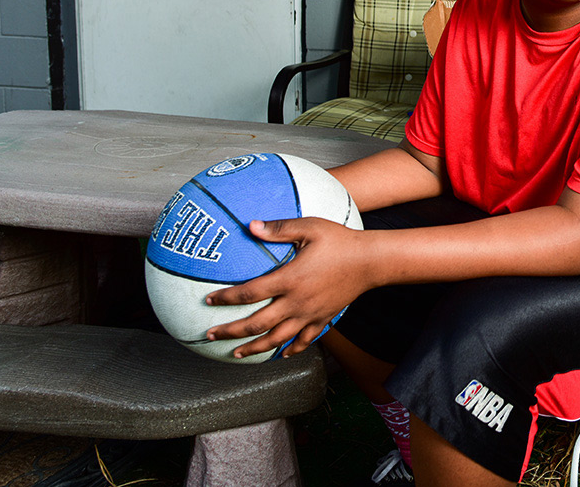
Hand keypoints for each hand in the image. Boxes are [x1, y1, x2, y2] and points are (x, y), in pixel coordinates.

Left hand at [205, 217, 372, 358]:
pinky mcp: (323, 319)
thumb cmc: (340, 241)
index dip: (226, 298)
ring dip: (254, 347)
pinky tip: (280, 354)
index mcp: (289, 279)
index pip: (249, 293)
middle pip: (257, 324)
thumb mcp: (309, 228)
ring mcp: (310, 314)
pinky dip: (290, 349)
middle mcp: (296, 302)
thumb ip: (279, 228)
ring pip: (277, 338)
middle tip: (211, 335)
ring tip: (237, 353)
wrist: (371, 261)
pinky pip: (304, 340)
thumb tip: (250, 225)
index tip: (208, 300)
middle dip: (232, 331)